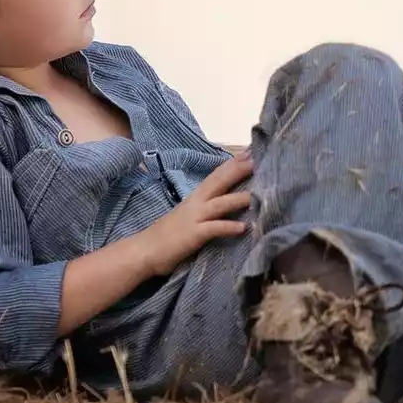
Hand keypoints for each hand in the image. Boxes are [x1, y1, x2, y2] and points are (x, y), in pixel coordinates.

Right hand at [141, 151, 253, 276]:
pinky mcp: (193, 235)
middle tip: (257, 159)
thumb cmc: (170, 235)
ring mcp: (194, 218)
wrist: (145, 251)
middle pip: (219, 182)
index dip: (233, 164)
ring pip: (220, 203)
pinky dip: (227, 226)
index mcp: (196, 198)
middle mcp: (196, 203)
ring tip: (258, 195)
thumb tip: (226, 202)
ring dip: (238, 198)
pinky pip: (213, 229)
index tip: (251, 152)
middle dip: (238, 170)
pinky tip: (242, 227)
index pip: (217, 176)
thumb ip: (207, 208)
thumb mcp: (190, 215)